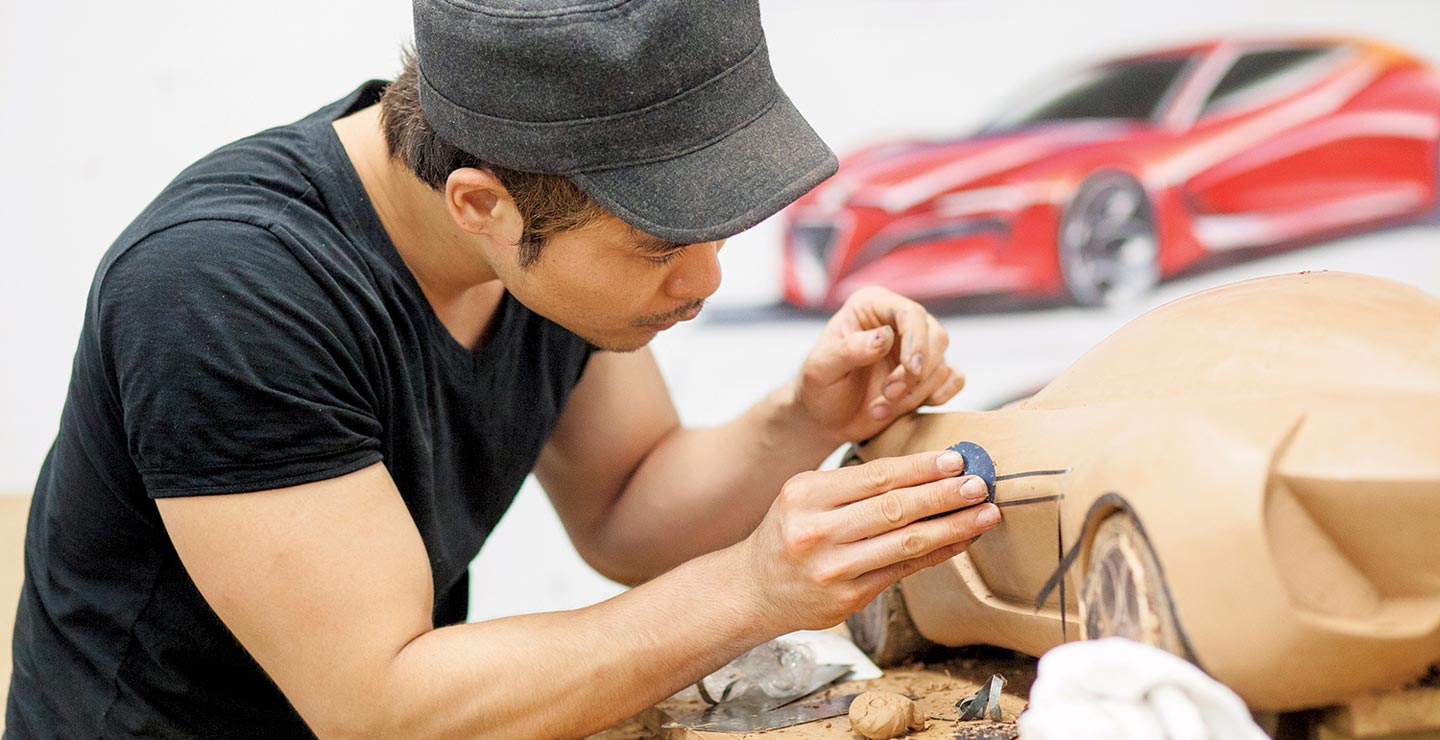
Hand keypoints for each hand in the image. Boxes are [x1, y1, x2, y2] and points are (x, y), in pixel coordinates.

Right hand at [737, 449, 1000, 632]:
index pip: (874, 476)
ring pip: (905, 542)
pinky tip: (960, 541)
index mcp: (805, 494)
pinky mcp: (847, 599)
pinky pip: (902, 570)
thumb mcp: (806, 497)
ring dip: (952, 527)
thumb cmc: (789, 533)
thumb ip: (854, 485)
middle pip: (894, 508)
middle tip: (979, 484)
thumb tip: (924, 471)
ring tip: (984, 514)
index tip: (955, 459)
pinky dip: (936, 554)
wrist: (754, 589)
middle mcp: (816, 531)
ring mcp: (832, 568)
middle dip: (944, 495)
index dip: (920, 468)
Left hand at [793, 286, 964, 443]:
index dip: (916, 341)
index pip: (910, 312)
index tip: (909, 370)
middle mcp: (898, 322)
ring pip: (942, 364)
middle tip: (886, 395)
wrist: (824, 419)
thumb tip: (885, 336)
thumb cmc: (818, 387)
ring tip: (881, 408)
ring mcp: (916, 348)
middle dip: (914, 374)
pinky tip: (906, 409)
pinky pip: (954, 378)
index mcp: (871, 306)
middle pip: (935, 336)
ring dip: (916, 393)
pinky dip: (937, 397)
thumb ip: (850, 350)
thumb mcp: (821, 368)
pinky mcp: (928, 374)